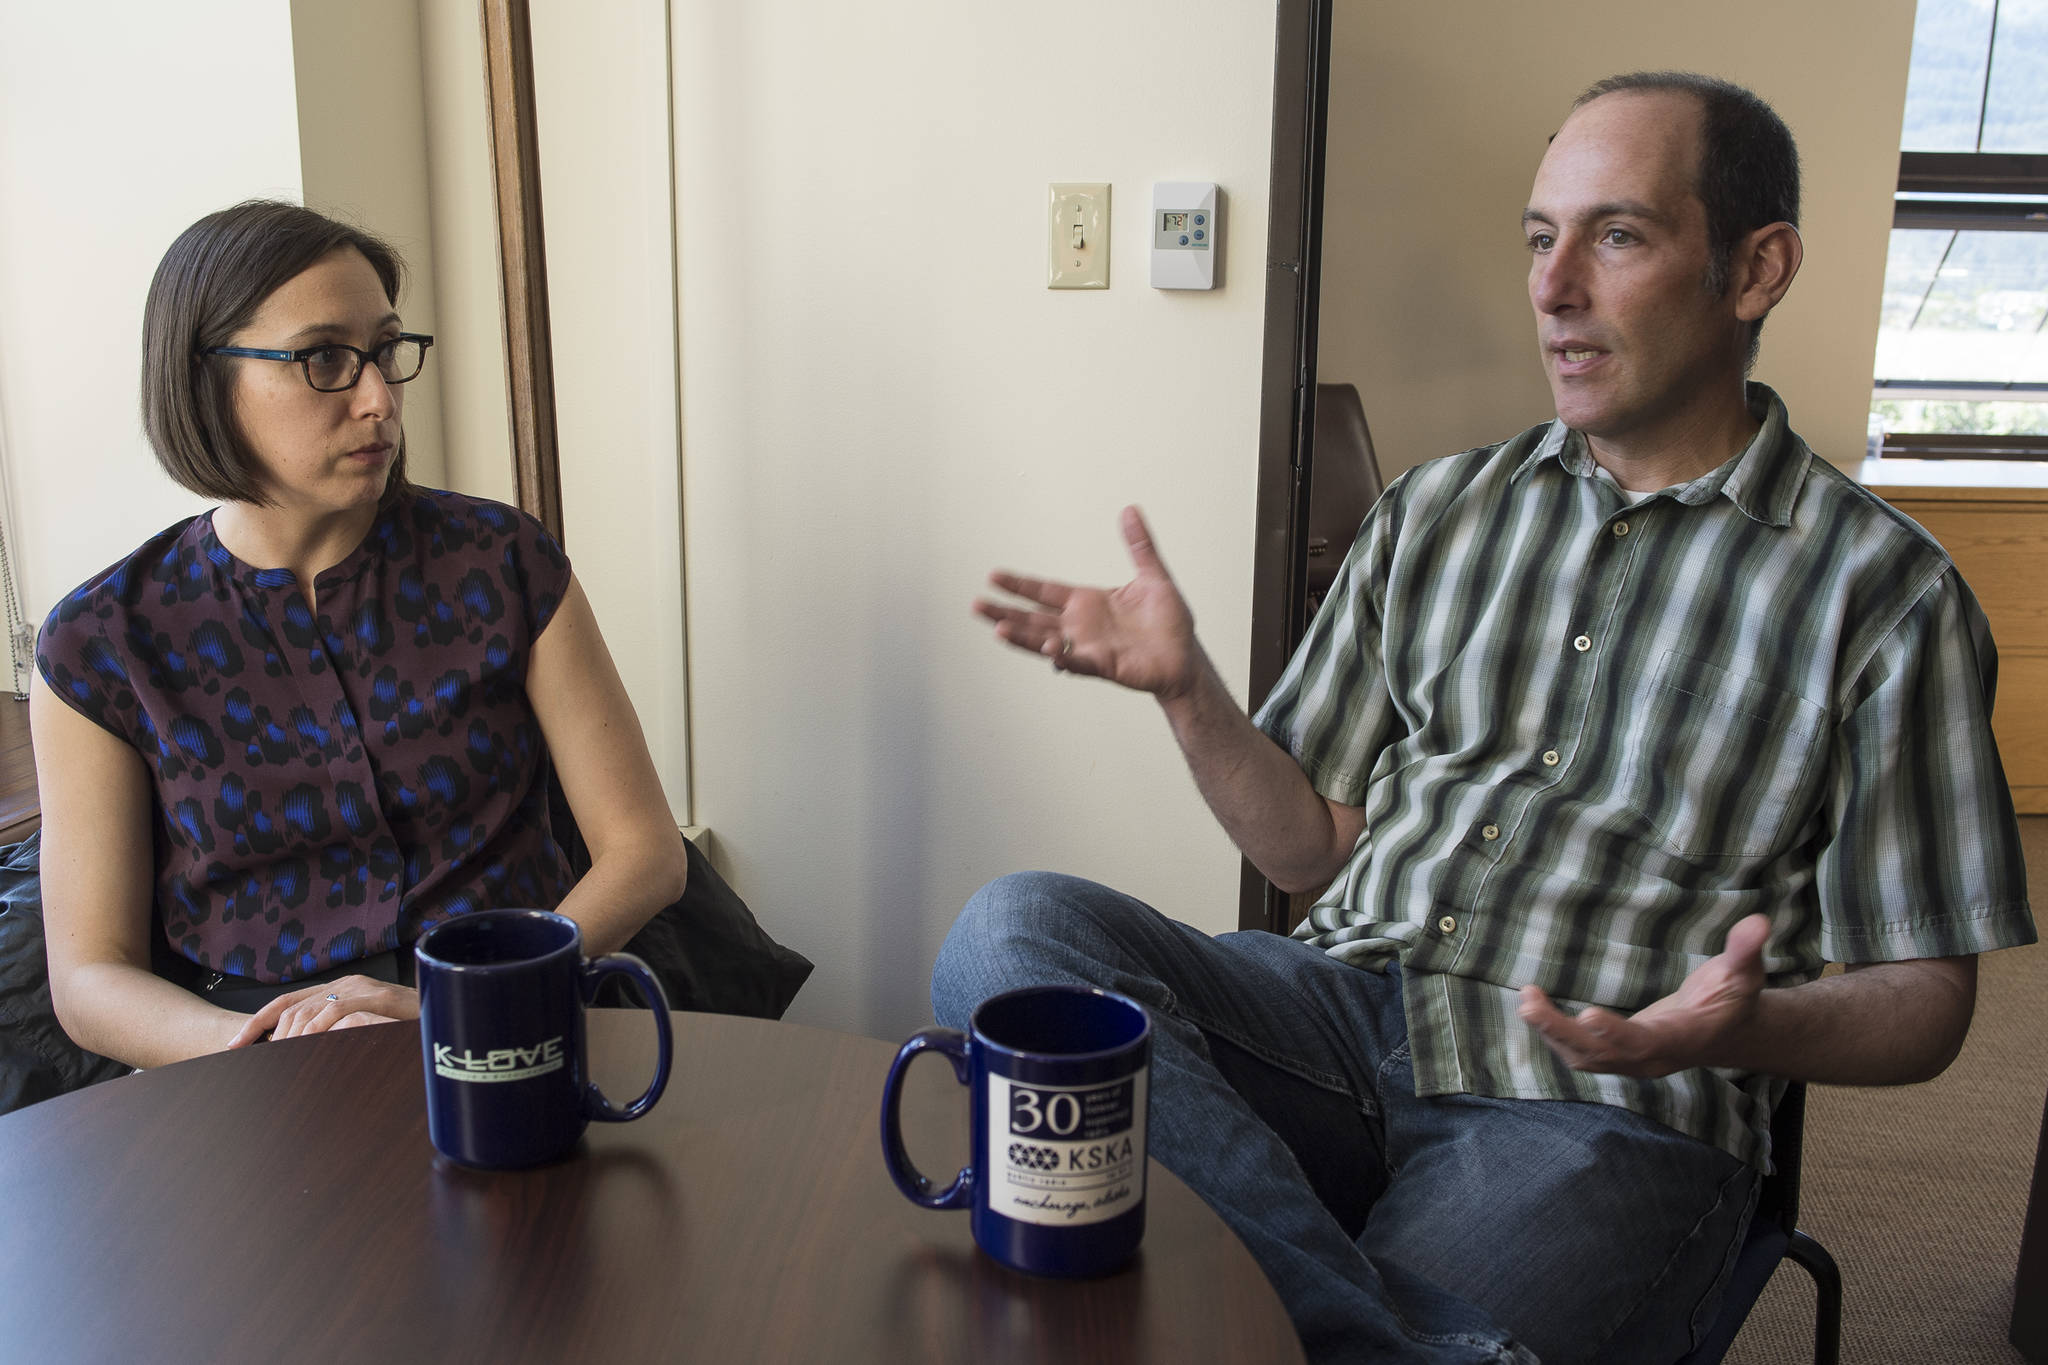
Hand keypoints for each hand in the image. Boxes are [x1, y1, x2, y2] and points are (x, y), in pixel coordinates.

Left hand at [227, 975, 419, 1047]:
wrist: (444, 1017)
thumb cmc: (405, 1029)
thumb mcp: (362, 1032)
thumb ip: (336, 1035)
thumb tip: (299, 1055)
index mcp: (338, 990)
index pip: (287, 1003)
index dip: (257, 1023)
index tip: (235, 1045)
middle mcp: (346, 984)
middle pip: (293, 1008)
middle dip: (268, 1035)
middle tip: (258, 1061)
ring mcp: (362, 988)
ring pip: (311, 1009)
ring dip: (290, 1037)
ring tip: (282, 1059)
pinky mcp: (379, 996)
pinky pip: (337, 1010)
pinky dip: (317, 1029)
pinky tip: (307, 1045)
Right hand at [973, 506, 1199, 697]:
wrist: (1186, 657)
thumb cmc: (1169, 623)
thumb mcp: (1153, 577)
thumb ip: (1140, 545)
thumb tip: (1130, 509)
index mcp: (1087, 602)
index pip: (1044, 591)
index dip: (1020, 585)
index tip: (993, 576)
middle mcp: (1080, 626)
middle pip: (1033, 618)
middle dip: (1004, 612)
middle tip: (977, 605)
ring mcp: (1088, 647)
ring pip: (1045, 642)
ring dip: (1022, 637)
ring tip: (998, 629)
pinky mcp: (1103, 666)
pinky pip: (1077, 662)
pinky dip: (1062, 657)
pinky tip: (1049, 651)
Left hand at [1517, 914, 1770, 1077]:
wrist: (1728, 1032)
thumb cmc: (1734, 998)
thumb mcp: (1745, 973)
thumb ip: (1745, 950)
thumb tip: (1759, 922)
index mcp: (1682, 1038)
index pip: (1646, 1042)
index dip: (1616, 1033)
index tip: (1586, 1015)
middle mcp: (1653, 1057)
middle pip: (1602, 1055)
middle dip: (1562, 1032)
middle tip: (1528, 1004)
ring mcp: (1633, 1061)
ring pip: (1585, 1057)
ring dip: (1552, 1033)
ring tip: (1526, 1000)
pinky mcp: (1618, 1056)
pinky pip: (1581, 1053)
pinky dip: (1556, 1034)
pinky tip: (1535, 1007)